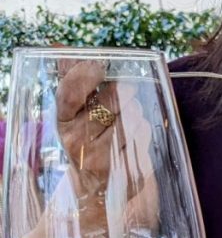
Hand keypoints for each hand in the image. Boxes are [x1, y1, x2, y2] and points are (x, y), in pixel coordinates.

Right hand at [55, 60, 152, 206]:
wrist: (97, 188)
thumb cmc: (86, 140)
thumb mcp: (73, 114)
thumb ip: (70, 80)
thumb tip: (60, 48)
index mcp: (62, 122)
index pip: (70, 93)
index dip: (85, 75)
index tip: (99, 66)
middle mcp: (78, 142)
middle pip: (112, 99)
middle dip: (122, 92)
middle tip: (123, 94)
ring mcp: (102, 158)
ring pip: (133, 114)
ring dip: (134, 112)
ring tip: (124, 122)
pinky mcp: (126, 169)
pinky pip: (144, 133)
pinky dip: (143, 130)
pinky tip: (132, 140)